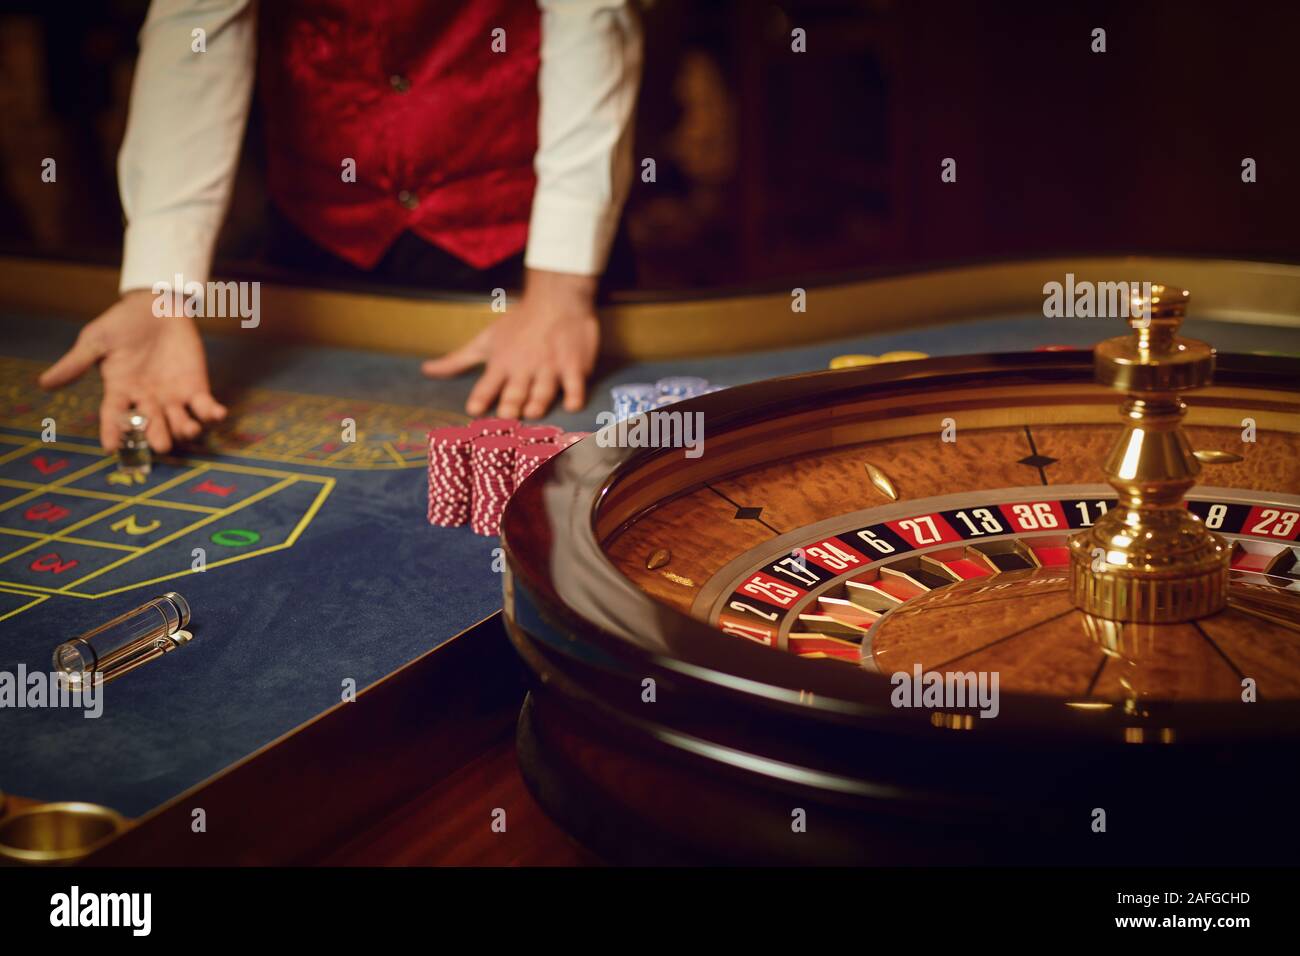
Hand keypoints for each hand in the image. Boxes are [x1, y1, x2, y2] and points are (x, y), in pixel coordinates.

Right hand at [39, 289, 226, 452]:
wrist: (156, 305)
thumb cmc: (121, 324)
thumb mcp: (96, 341)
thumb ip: (76, 363)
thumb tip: (44, 384)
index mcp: (119, 392)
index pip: (114, 417)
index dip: (112, 432)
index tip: (110, 448)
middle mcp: (146, 400)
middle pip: (151, 424)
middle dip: (156, 434)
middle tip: (159, 445)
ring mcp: (172, 396)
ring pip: (178, 421)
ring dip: (185, 429)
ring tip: (188, 430)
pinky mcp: (196, 387)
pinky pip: (204, 406)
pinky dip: (212, 413)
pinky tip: (217, 415)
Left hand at [422, 268, 598, 418]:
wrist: (556, 299)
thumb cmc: (519, 323)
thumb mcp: (485, 341)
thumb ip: (457, 361)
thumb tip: (426, 370)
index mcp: (501, 363)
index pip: (486, 386)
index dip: (480, 399)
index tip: (474, 411)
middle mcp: (524, 368)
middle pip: (515, 392)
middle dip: (510, 405)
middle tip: (506, 417)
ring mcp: (549, 368)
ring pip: (543, 390)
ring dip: (538, 402)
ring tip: (533, 413)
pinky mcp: (573, 367)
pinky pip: (575, 385)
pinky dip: (574, 395)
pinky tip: (572, 406)